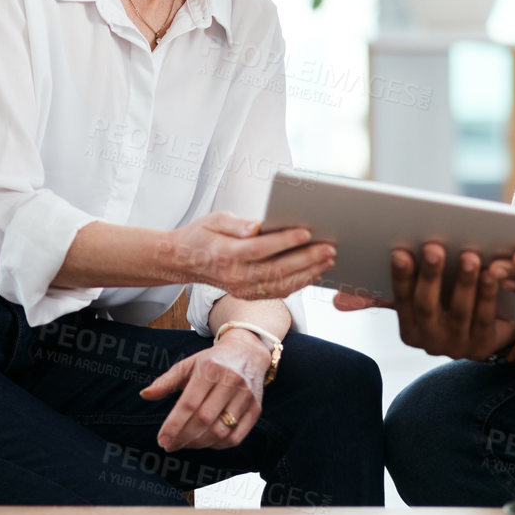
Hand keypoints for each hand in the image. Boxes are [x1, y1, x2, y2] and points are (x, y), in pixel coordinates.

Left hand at [139, 330, 269, 450]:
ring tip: (185, 444)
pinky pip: (236, 437)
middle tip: (170, 445)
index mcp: (210, 369)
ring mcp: (246, 396)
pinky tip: (205, 442)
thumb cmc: (212, 361)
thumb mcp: (188, 365)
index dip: (174, 425)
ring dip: (199, 443)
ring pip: (221, 431)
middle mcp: (230, 382)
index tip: (162, 440)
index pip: (189, 403)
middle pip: (204, 419)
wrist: (247, 352)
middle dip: (184, 437)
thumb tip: (144, 395)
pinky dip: (218, 445)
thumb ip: (166, 381)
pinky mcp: (256, 409)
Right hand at [157, 212, 333, 299]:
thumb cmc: (202, 236)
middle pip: (277, 269)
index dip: (285, 241)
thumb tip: (257, 225)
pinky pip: (278, 292)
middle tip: (329, 248)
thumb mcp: (214, 220)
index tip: (307, 232)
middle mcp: (235, 275)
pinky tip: (314, 273)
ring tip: (328, 260)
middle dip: (307, 259)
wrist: (185, 261)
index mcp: (226, 253)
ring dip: (308, 273)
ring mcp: (242, 288)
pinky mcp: (248, 294)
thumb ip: (236, 224)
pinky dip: (299, 283)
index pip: (261, 248)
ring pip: (281, 284)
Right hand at [335, 243, 514, 360]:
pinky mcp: (483, 345)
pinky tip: (493, 273)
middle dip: (430, 275)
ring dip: (464, 283)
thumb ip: (381, 298)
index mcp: (408, 329)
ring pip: (460, 312)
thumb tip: (337, 301)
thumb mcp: (414, 303)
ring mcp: (457, 345)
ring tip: (470, 256)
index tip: (400, 252)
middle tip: (434, 247)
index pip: (400, 300)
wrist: (490, 333)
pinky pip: (486, 318)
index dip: (401, 277)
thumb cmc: (446, 307)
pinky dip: (489, 294)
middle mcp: (430, 341)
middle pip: (427, 306)